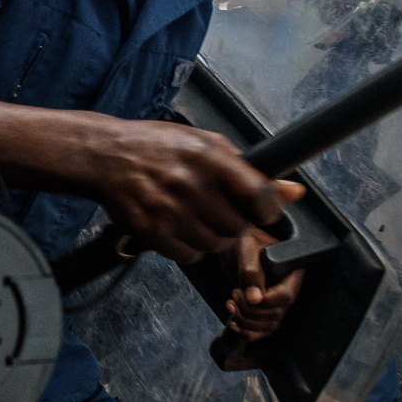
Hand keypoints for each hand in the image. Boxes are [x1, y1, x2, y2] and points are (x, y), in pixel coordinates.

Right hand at [94, 123, 297, 264]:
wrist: (107, 156)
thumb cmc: (160, 147)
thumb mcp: (206, 144)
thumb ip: (249, 170)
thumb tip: (294, 192)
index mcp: (208, 156)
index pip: (257, 194)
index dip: (268, 210)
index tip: (264, 212)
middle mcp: (190, 184)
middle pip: (237, 227)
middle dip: (237, 226)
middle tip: (225, 215)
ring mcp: (169, 210)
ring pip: (214, 246)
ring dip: (214, 239)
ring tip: (200, 221)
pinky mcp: (151, 231)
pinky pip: (189, 257)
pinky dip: (191, 250)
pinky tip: (182, 230)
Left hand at [224, 182, 307, 339]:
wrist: (231, 245)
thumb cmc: (241, 238)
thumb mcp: (244, 248)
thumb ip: (250, 271)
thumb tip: (255, 298)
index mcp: (290, 270)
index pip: (285, 296)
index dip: (265, 301)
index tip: (244, 293)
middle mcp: (286, 287)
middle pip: (276, 314)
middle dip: (251, 311)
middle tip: (234, 295)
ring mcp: (275, 300)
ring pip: (269, 326)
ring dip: (247, 323)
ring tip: (231, 306)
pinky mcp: (264, 309)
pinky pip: (262, 330)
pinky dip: (248, 332)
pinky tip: (234, 323)